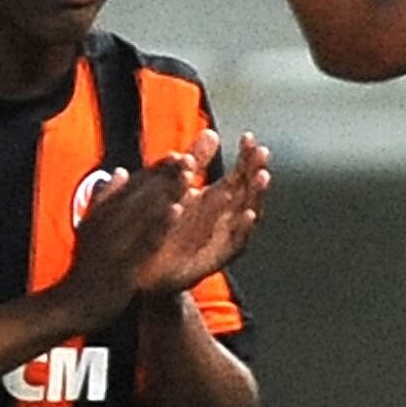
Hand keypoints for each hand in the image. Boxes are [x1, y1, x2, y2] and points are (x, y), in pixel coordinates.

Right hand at [53, 155, 194, 325]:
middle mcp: (109, 223)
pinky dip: (161, 224)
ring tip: (188, 176)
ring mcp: (116, 243)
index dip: (156, 171)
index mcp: (103, 214)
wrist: (72, 305)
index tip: (177, 155)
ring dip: (167, 192)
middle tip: (189, 158)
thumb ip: (103, 199)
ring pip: (145, 213)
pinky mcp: (124, 264)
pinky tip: (177, 210)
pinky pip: (145, 241)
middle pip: (141, 195)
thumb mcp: (90, 227)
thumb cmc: (85, 268)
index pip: (133, 188)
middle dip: (166, 175)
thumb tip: (119, 172)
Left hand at [134, 131, 270, 295]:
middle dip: (256, 172)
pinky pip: (235, 245)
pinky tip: (248, 214)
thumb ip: (195, 163)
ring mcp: (221, 239)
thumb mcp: (177, 190)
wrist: (143, 273)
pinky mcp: (214, 260)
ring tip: (262, 177)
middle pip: (248, 193)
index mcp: (216, 202)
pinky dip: (243, 229)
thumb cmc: (163, 229)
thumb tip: (211, 132)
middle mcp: (224, 220)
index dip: (245, 157)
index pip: (238, 175)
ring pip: (247, 216)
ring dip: (256, 197)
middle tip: (262, 153)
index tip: (248, 137)